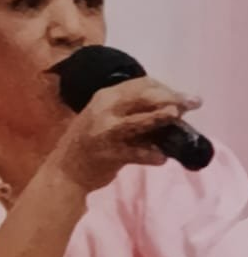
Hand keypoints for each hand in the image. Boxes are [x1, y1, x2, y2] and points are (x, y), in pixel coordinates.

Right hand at [53, 76, 201, 190]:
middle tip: (192, 103)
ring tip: (177, 117)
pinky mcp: (110, 154)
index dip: (164, 87)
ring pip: (141, 121)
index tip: (179, 96)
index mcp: (103, 98)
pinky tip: (162, 158)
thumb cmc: (87, 144)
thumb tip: (166, 106)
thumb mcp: (102, 118)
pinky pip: (137, 153)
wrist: (64, 172)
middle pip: (144, 96)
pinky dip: (152, 155)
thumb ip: (127, 110)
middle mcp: (104, 110)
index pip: (140, 84)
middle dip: (172, 98)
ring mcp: (106, 132)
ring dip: (162, 118)